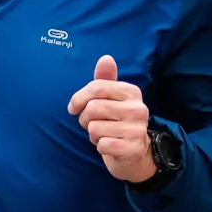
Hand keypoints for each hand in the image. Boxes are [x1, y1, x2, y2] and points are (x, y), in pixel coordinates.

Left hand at [66, 55, 154, 183]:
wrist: (134, 153)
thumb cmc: (116, 122)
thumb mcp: (110, 100)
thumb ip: (105, 80)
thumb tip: (106, 58)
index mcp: (132, 92)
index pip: (96, 87)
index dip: (78, 98)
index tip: (73, 108)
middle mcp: (138, 108)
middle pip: (92, 108)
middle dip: (85, 119)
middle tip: (93, 124)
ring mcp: (137, 129)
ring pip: (94, 127)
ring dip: (93, 134)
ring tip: (104, 135)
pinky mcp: (132, 148)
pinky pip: (101, 144)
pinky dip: (100, 147)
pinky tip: (110, 146)